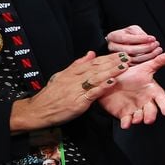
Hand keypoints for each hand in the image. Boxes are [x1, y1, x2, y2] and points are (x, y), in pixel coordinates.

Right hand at [10, 52, 129, 132]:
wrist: (37, 110)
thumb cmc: (51, 95)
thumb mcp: (61, 76)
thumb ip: (77, 65)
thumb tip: (90, 53)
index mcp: (72, 72)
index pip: (93, 62)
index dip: (108, 57)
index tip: (120, 54)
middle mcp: (75, 79)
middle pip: (97, 68)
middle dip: (113, 62)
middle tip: (127, 57)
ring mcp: (76, 90)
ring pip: (96, 78)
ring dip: (111, 71)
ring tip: (124, 66)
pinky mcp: (78, 102)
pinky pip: (92, 93)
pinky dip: (103, 87)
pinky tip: (112, 82)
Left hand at [97, 52, 164, 128]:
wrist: (111, 81)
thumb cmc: (129, 75)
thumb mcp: (143, 68)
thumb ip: (157, 62)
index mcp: (152, 92)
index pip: (161, 100)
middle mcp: (145, 102)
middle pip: (151, 111)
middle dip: (151, 115)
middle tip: (149, 119)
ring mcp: (135, 109)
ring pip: (140, 117)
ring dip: (139, 119)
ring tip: (137, 119)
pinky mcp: (124, 114)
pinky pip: (126, 120)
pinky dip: (126, 123)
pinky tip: (126, 123)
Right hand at [106, 25, 162, 64]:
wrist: (124, 43)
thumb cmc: (129, 35)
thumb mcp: (133, 30)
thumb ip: (139, 33)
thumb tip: (148, 39)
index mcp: (113, 37)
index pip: (125, 38)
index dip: (140, 39)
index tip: (152, 38)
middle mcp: (112, 47)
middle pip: (129, 50)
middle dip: (145, 47)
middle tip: (155, 44)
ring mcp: (116, 57)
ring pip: (132, 59)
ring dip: (148, 55)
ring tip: (157, 50)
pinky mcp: (122, 65)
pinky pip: (134, 65)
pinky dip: (146, 61)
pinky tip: (153, 57)